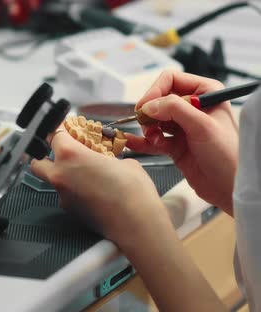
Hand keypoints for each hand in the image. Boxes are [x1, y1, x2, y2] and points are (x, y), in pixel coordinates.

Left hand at [32, 128, 224, 311]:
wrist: (136, 224)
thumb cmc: (133, 191)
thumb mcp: (123, 162)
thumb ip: (106, 156)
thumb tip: (105, 159)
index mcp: (70, 155)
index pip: (54, 134)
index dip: (60, 129)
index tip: (67, 127)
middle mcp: (60, 174)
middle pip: (38, 161)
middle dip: (47, 154)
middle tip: (63, 151)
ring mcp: (62, 195)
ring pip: (51, 180)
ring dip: (61, 173)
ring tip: (83, 172)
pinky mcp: (69, 210)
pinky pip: (65, 195)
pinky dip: (73, 190)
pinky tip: (92, 190)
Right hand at [126, 71, 237, 214]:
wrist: (230, 187)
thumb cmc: (229, 155)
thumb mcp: (203, 126)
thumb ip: (175, 110)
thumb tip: (149, 105)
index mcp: (206, 93)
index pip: (171, 80)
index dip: (155, 91)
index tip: (145, 106)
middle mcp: (193, 107)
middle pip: (159, 100)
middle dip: (149, 112)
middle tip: (146, 125)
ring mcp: (183, 126)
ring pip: (153, 119)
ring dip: (148, 129)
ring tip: (153, 138)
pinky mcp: (175, 144)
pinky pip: (153, 139)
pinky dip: (142, 141)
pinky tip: (131, 142)